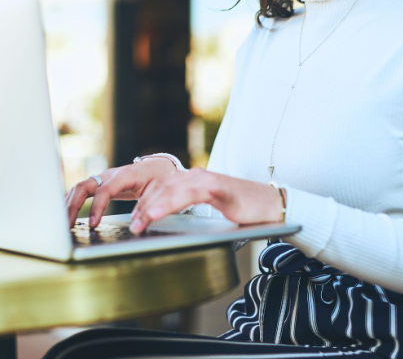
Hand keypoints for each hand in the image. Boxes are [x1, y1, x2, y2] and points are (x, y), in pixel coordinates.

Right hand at [65, 157, 176, 227]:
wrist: (156, 167)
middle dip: (73, 206)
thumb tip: (136, 226)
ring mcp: (102, 178)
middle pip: (84, 186)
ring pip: (79, 188)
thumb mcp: (157, 193)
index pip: (104, 190)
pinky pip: (81, 191)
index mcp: (124, 175)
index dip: (96, 208)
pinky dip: (72, 202)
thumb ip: (147, 208)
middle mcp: (109, 175)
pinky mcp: (99, 184)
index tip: (92, 225)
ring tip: (62, 223)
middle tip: (67, 225)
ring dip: (68, 204)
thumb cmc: (157, 179)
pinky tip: (65, 214)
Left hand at [129, 168, 283, 232]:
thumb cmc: (241, 211)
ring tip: (138, 223)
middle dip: (142, 206)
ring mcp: (207, 180)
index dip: (143, 201)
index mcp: (192, 179)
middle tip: (131, 226)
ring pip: (170, 189)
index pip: (160, 186)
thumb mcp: (209, 210)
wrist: (270, 205)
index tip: (132, 218)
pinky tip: (156, 214)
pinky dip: (169, 204)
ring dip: (150, 207)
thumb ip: (190, 209)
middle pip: (160, 187)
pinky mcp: (217, 188)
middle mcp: (196, 175)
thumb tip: (167, 225)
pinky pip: (188, 195)